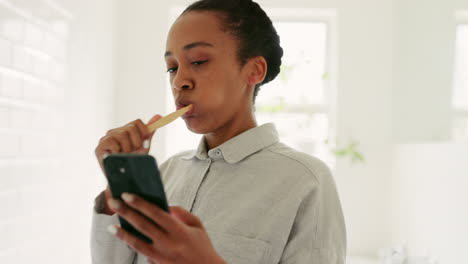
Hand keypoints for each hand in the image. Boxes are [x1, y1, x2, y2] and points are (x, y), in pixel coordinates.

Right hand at [95, 115, 161, 172]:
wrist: (124, 177)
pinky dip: (119, 152)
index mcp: (125, 130)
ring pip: (123, 135)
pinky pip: (114, 143)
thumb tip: (159, 116)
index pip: (137, 122)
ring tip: (125, 156)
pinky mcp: (101, 145)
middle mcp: (115, 131)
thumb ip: (149, 132)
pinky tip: (117, 157)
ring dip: (128, 148)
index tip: (144, 142)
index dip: (143, 132)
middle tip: (133, 151)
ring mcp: (107, 137)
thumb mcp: (143, 146)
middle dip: (137, 141)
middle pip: (131, 127)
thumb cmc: (133, 161)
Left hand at [107, 193, 225, 263]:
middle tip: (113, 203)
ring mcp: (161, 257)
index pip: (156, 213)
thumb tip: (165, 206)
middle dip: (126, 212)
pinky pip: (142, 254)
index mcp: (179, 230)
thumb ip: (182, 213)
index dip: (140, 203)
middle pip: (143, 225)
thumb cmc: (202, 246)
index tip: (128, 194)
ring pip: (137, 243)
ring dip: (122, 234)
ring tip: (111, 226)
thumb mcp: (197, 225)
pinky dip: (133, 246)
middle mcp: (169, 243)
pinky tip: (125, 239)